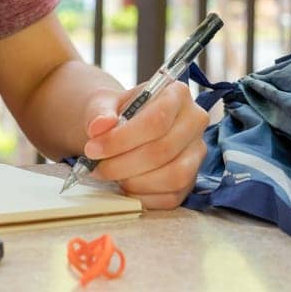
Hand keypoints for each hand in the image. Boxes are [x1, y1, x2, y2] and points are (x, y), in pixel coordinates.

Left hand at [80, 80, 208, 208]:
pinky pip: (171, 197)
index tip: (93, 149)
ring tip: (110, 175)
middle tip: (96, 168)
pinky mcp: (192, 179)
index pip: (157, 120)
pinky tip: (123, 186)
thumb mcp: (103, 104)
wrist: (124, 127)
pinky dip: (142, 196)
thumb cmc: (118, 114)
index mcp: (177, 94)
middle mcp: (194, 121)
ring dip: (133, 182)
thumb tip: (98, 126)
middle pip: (163, 150)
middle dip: (122, 164)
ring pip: (172, 176)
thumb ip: (99, 112)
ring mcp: (197, 152)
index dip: (122, 139)